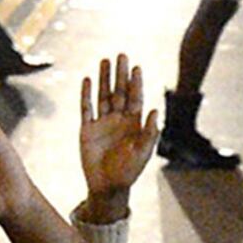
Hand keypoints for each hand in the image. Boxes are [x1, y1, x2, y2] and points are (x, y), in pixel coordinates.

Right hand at [76, 54, 159, 212]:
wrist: (107, 187)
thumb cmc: (128, 172)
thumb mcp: (142, 153)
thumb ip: (150, 133)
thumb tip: (156, 110)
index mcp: (134, 124)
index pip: (135, 98)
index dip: (136, 83)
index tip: (136, 67)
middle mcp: (118, 119)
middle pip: (119, 92)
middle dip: (120, 74)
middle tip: (121, 55)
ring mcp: (102, 123)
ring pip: (102, 96)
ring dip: (104, 79)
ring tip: (104, 60)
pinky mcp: (87, 129)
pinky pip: (86, 109)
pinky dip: (86, 95)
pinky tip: (87, 80)